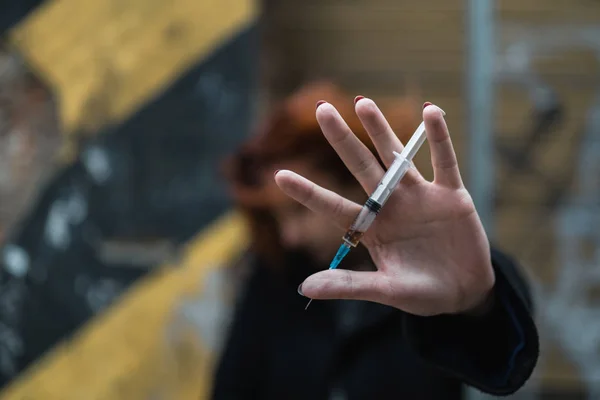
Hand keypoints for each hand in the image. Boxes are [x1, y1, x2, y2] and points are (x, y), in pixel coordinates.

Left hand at [274, 99, 494, 315]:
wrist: (464, 293)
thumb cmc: (421, 293)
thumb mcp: (386, 291)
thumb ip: (349, 285)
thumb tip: (303, 288)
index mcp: (372, 228)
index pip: (334, 206)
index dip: (308, 192)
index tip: (279, 175)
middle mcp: (391, 205)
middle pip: (362, 167)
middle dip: (342, 140)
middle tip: (322, 109)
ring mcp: (420, 197)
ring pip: (397, 157)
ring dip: (381, 130)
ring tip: (362, 102)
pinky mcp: (451, 195)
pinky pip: (445, 162)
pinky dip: (439, 139)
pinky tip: (430, 113)